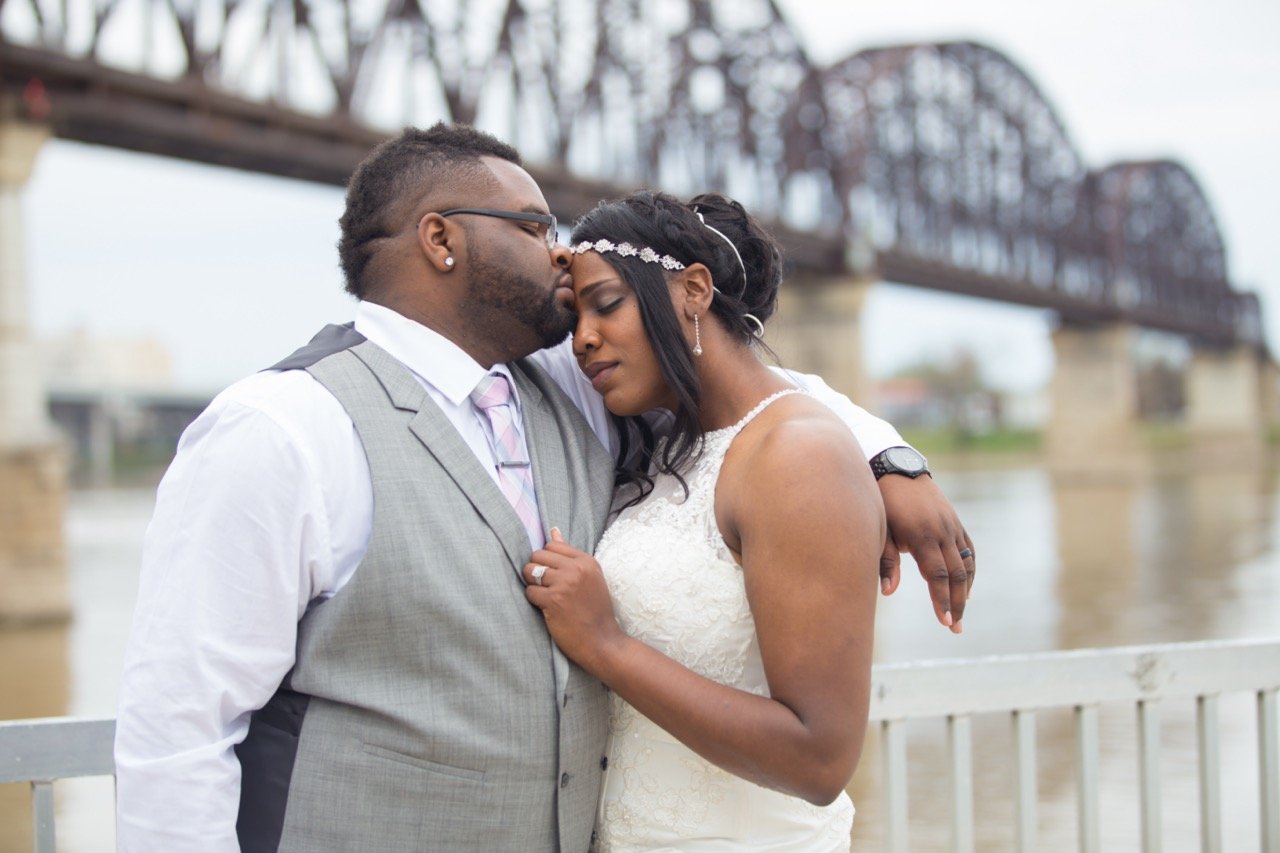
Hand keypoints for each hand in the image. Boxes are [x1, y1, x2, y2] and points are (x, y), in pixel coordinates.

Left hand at [523, 528, 625, 671]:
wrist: (602, 641)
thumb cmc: (595, 611)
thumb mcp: (590, 577)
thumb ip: (570, 554)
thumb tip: (553, 530)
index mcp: (586, 561)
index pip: (552, 545)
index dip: (546, 560)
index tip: (552, 575)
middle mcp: (576, 569)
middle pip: (538, 555)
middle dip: (535, 570)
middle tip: (545, 586)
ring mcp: (565, 583)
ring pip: (530, 571)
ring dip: (532, 584)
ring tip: (544, 596)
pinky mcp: (553, 600)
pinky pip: (529, 591)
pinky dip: (533, 600)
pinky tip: (545, 608)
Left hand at [877, 474, 974, 632]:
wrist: (895, 468)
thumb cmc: (881, 502)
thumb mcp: (879, 530)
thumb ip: (886, 561)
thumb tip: (888, 592)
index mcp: (922, 535)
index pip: (938, 576)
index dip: (943, 600)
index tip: (946, 622)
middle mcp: (942, 531)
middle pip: (957, 575)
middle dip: (957, 604)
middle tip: (955, 628)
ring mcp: (952, 525)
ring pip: (967, 564)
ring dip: (966, 590)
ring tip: (960, 613)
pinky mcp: (955, 521)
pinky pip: (969, 550)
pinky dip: (970, 570)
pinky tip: (966, 586)